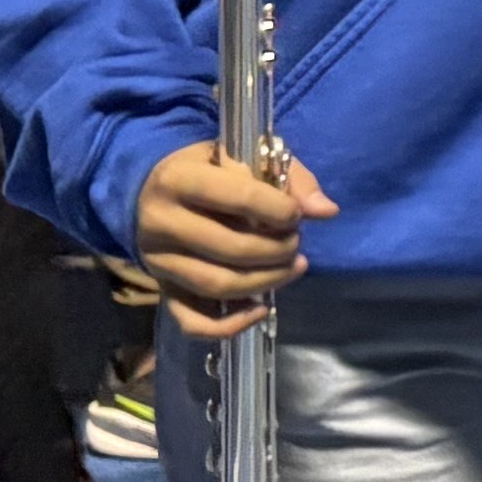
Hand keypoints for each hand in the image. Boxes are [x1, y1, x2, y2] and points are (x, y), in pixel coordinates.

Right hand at [134, 137, 332, 335]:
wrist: (155, 189)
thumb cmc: (211, 169)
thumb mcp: (245, 156)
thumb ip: (289, 178)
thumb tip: (326, 211)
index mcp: (178, 179)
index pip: (238, 198)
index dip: (279, 209)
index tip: (296, 215)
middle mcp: (160, 223)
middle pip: (231, 248)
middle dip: (278, 250)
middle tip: (296, 242)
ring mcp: (157, 261)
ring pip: (218, 286)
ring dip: (267, 282)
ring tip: (292, 267)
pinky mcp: (162, 289)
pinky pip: (192, 322)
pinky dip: (231, 325)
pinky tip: (261, 309)